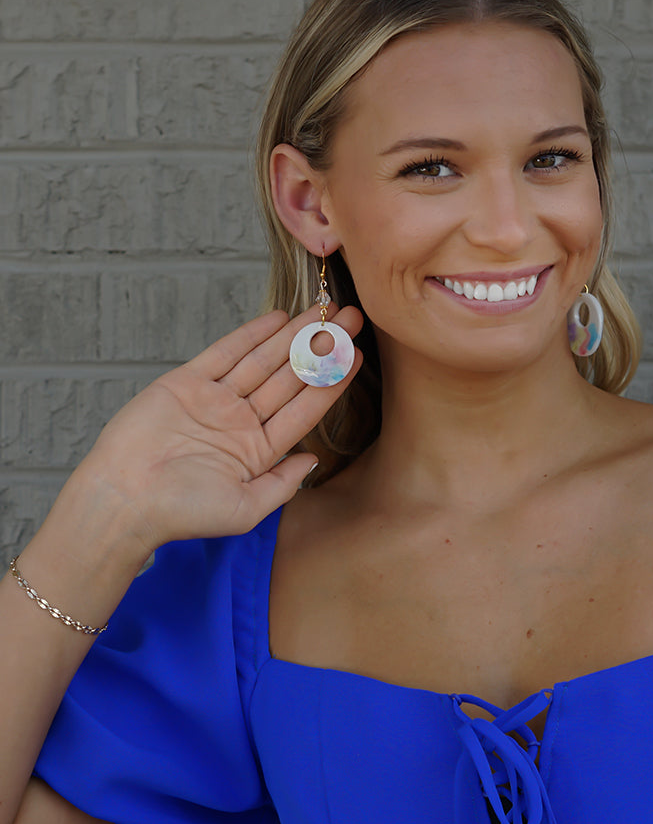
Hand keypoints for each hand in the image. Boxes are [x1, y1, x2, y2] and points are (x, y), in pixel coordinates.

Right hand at [75, 305, 362, 552]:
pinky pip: (224, 353)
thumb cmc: (182, 513)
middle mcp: (240, 422)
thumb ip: (283, 483)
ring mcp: (215, 400)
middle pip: (290, 377)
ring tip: (324, 310)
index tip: (357, 355)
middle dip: (321, 348)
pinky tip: (278, 318)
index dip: (332, 381)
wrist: (124, 500)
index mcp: (258, 450)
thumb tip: (313, 461)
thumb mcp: (247, 508)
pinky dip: (250, 334)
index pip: (305, 409)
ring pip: (263, 361)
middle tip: (351, 318)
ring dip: (293, 335)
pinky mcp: (186, 383)